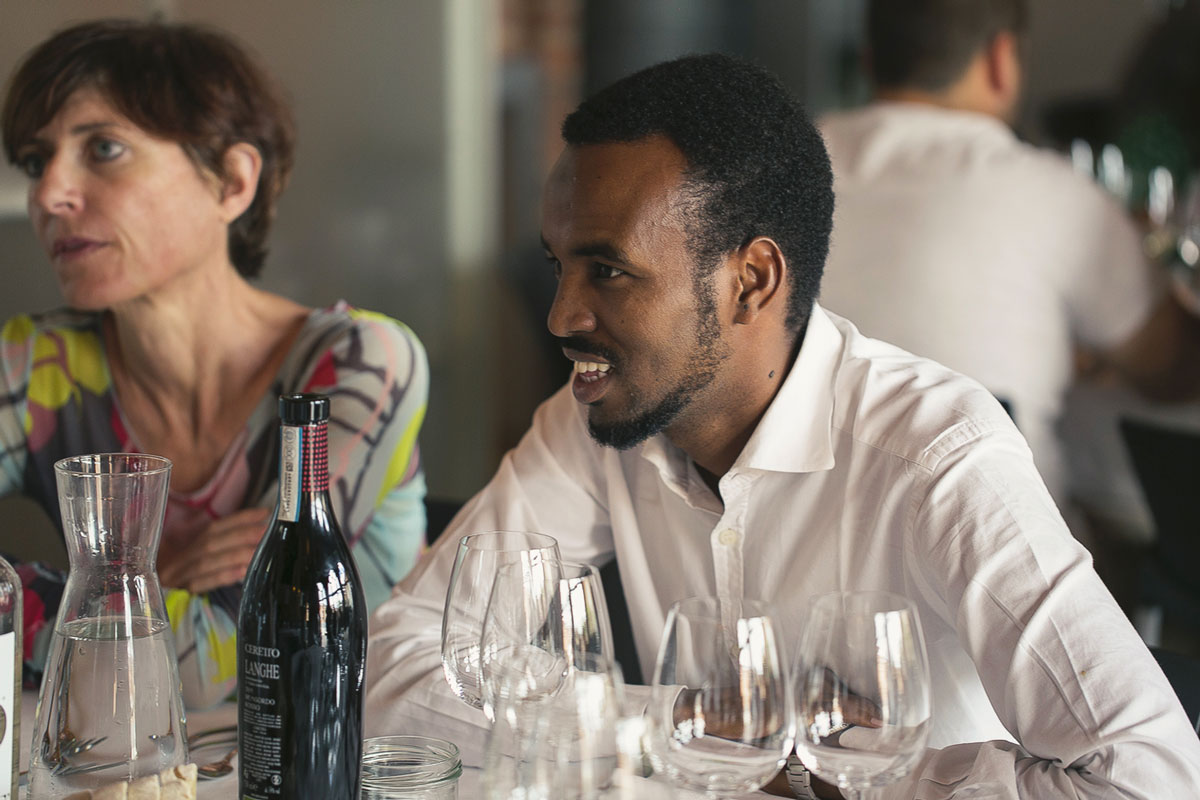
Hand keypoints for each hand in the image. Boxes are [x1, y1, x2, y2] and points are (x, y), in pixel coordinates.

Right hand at [157, 507, 271, 593]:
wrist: (146, 613)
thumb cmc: (180, 585)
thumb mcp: (196, 564)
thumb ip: (220, 550)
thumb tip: (257, 535)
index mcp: (187, 548)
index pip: (214, 528)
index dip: (239, 519)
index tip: (264, 513)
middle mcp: (181, 559)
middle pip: (211, 543)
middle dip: (240, 535)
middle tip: (266, 532)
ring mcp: (178, 578)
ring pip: (207, 562)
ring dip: (235, 555)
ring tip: (258, 552)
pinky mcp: (179, 596)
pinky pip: (201, 585)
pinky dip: (222, 577)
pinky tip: (242, 572)